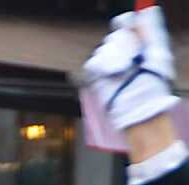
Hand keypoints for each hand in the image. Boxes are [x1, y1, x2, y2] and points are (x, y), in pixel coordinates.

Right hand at [81, 5, 177, 132]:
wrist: (140, 105)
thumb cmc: (153, 82)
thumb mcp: (158, 50)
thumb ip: (150, 29)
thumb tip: (139, 13)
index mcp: (136, 44)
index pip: (126, 24)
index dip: (127, 23)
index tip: (131, 27)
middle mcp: (121, 53)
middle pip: (115, 35)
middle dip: (124, 45)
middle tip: (133, 60)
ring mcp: (108, 65)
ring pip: (104, 47)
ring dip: (114, 57)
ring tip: (123, 71)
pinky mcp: (96, 77)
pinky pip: (93, 62)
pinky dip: (102, 66)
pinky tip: (112, 74)